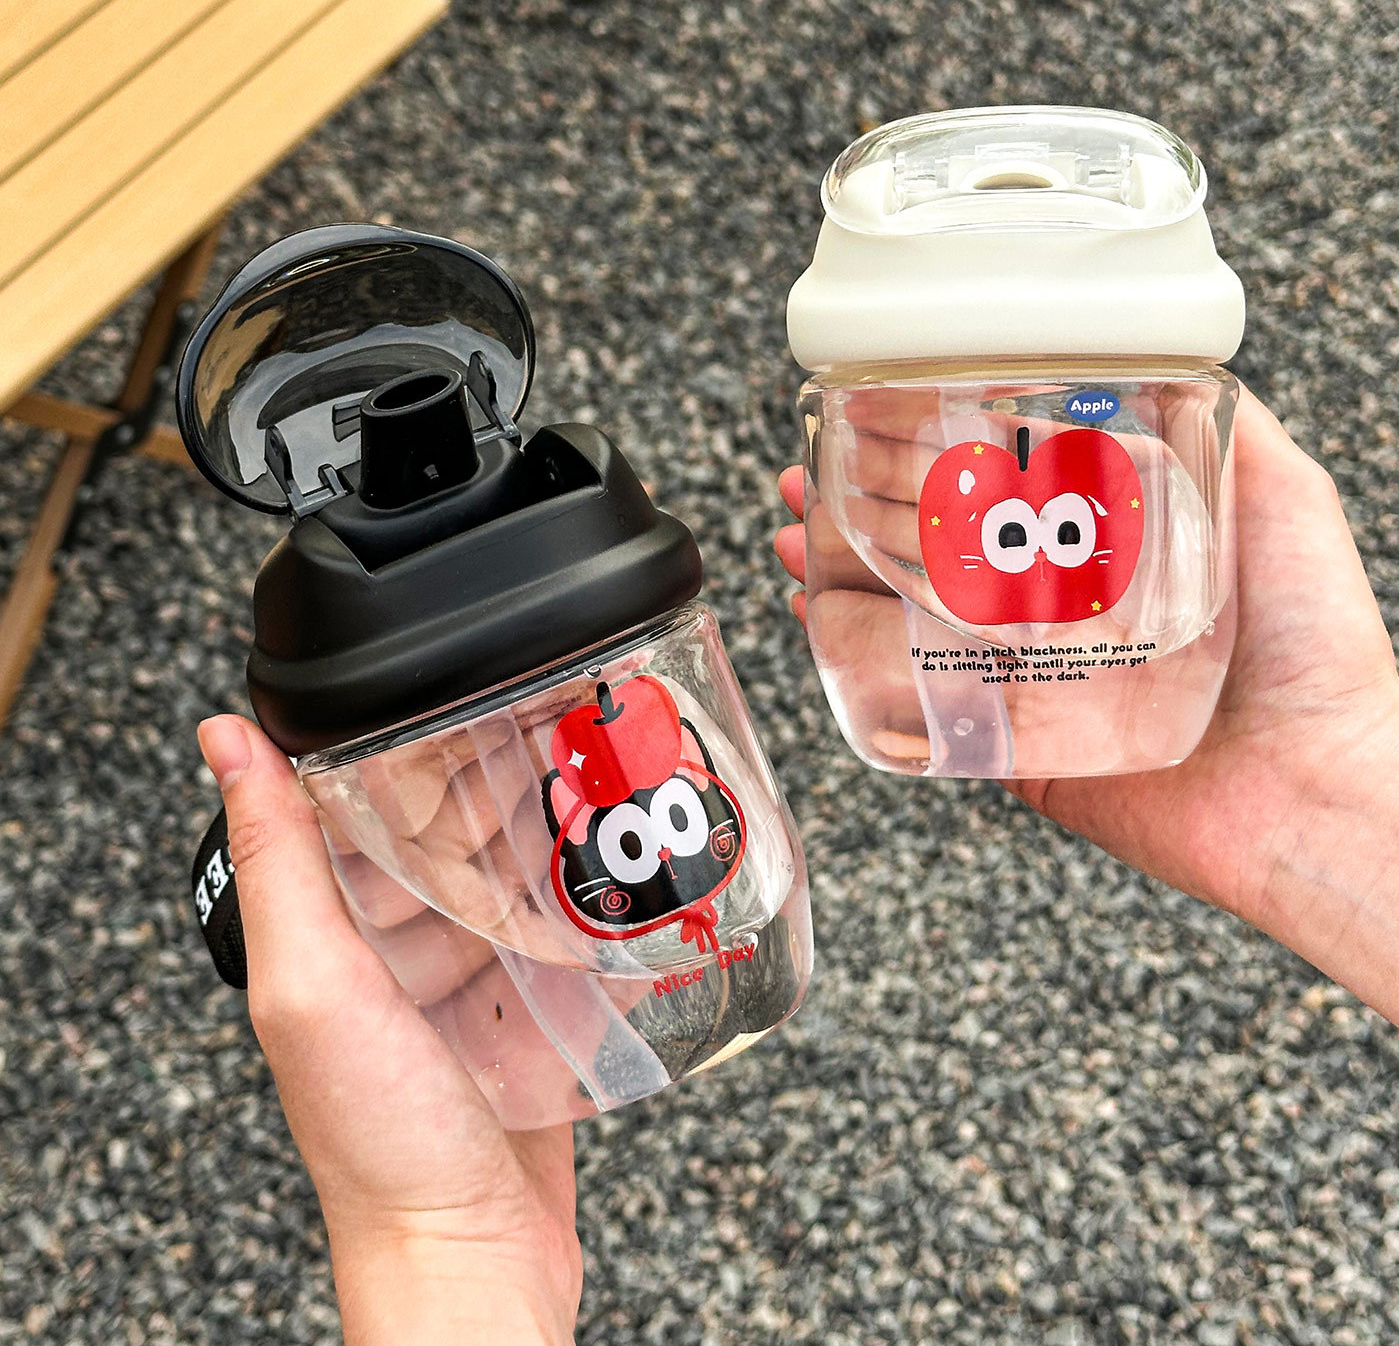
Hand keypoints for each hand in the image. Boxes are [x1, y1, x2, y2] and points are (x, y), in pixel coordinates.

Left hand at [198, 716, 582, 1344]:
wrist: (470, 1257)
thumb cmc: (381, 1140)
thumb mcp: (314, 987)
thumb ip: (278, 861)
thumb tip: (223, 738)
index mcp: (335, 935)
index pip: (370, 807)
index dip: (418, 743)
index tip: (471, 690)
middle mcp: (399, 952)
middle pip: (456, 836)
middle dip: (506, 778)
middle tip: (566, 720)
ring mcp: (472, 986)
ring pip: (516, 881)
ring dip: (555, 832)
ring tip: (607, 777)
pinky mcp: (532, 1021)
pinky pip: (563, 943)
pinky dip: (587, 905)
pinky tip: (625, 868)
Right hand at [777, 389, 1398, 1048]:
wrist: (1315, 786)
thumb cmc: (1314, 645)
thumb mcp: (1286, 501)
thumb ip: (1238, 435)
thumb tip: (1177, 355)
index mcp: (1107, 556)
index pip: (1000, 492)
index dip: (934, 453)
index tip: (881, 419)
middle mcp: (1059, 616)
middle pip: (939, 553)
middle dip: (864, 512)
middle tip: (810, 478)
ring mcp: (1032, 682)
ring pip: (914, 624)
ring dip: (843, 581)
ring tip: (794, 539)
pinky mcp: (1015, 748)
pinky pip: (926, 709)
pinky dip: (862, 670)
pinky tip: (819, 625)